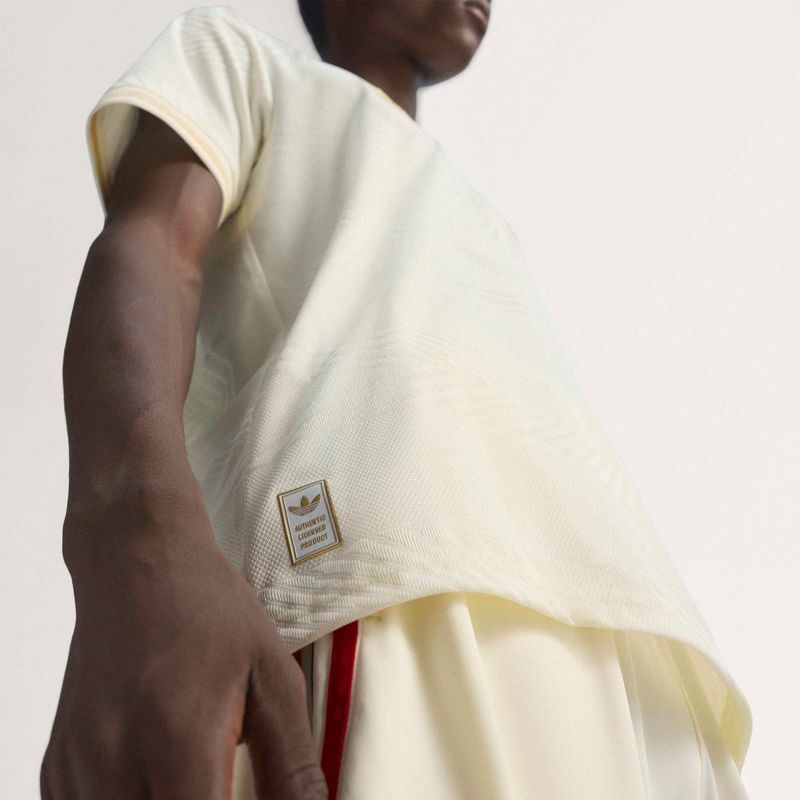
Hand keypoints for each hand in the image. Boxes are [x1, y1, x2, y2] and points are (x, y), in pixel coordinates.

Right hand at [40, 493, 326, 798]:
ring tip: (193, 774)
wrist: (136, 562)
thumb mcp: (272, 677)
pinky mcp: (57, 767)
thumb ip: (292, 764)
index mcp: (178, 747)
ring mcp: (76, 771)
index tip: (243, 794)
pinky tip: (155, 774)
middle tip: (221, 781)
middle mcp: (114, 768)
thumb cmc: (208, 609)